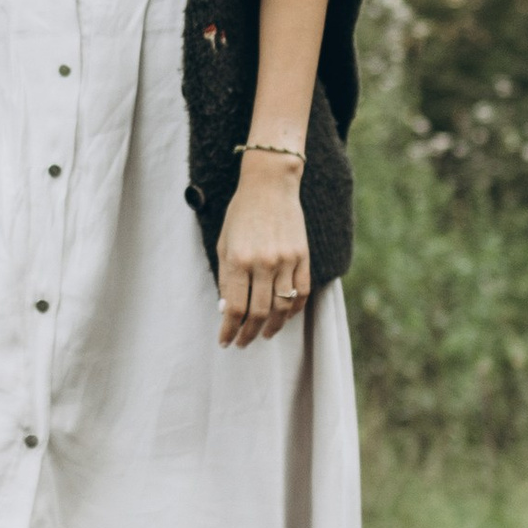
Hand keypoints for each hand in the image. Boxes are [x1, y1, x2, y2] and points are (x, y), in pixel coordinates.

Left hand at [216, 166, 311, 347]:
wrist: (270, 185)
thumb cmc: (241, 214)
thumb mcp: (224, 243)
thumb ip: (226, 278)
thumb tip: (227, 310)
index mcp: (238, 260)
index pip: (234, 308)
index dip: (229, 330)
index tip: (226, 341)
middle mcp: (263, 263)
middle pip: (258, 313)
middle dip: (249, 334)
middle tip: (243, 343)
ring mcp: (286, 260)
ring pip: (281, 307)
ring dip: (272, 326)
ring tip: (264, 334)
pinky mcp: (303, 256)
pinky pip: (302, 292)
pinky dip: (293, 310)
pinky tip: (284, 317)